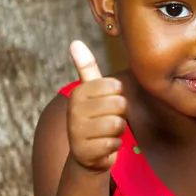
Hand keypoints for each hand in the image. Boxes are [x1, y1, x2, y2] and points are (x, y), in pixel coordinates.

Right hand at [66, 41, 126, 172]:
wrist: (86, 153)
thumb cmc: (95, 116)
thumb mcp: (91, 91)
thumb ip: (87, 67)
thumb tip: (75, 41)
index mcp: (79, 92)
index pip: (116, 85)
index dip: (119, 95)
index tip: (108, 102)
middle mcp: (74, 110)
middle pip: (120, 104)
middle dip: (121, 114)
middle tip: (108, 119)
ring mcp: (77, 132)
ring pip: (118, 124)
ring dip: (118, 130)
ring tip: (106, 132)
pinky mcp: (84, 152)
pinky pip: (115, 143)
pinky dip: (114, 145)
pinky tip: (104, 146)